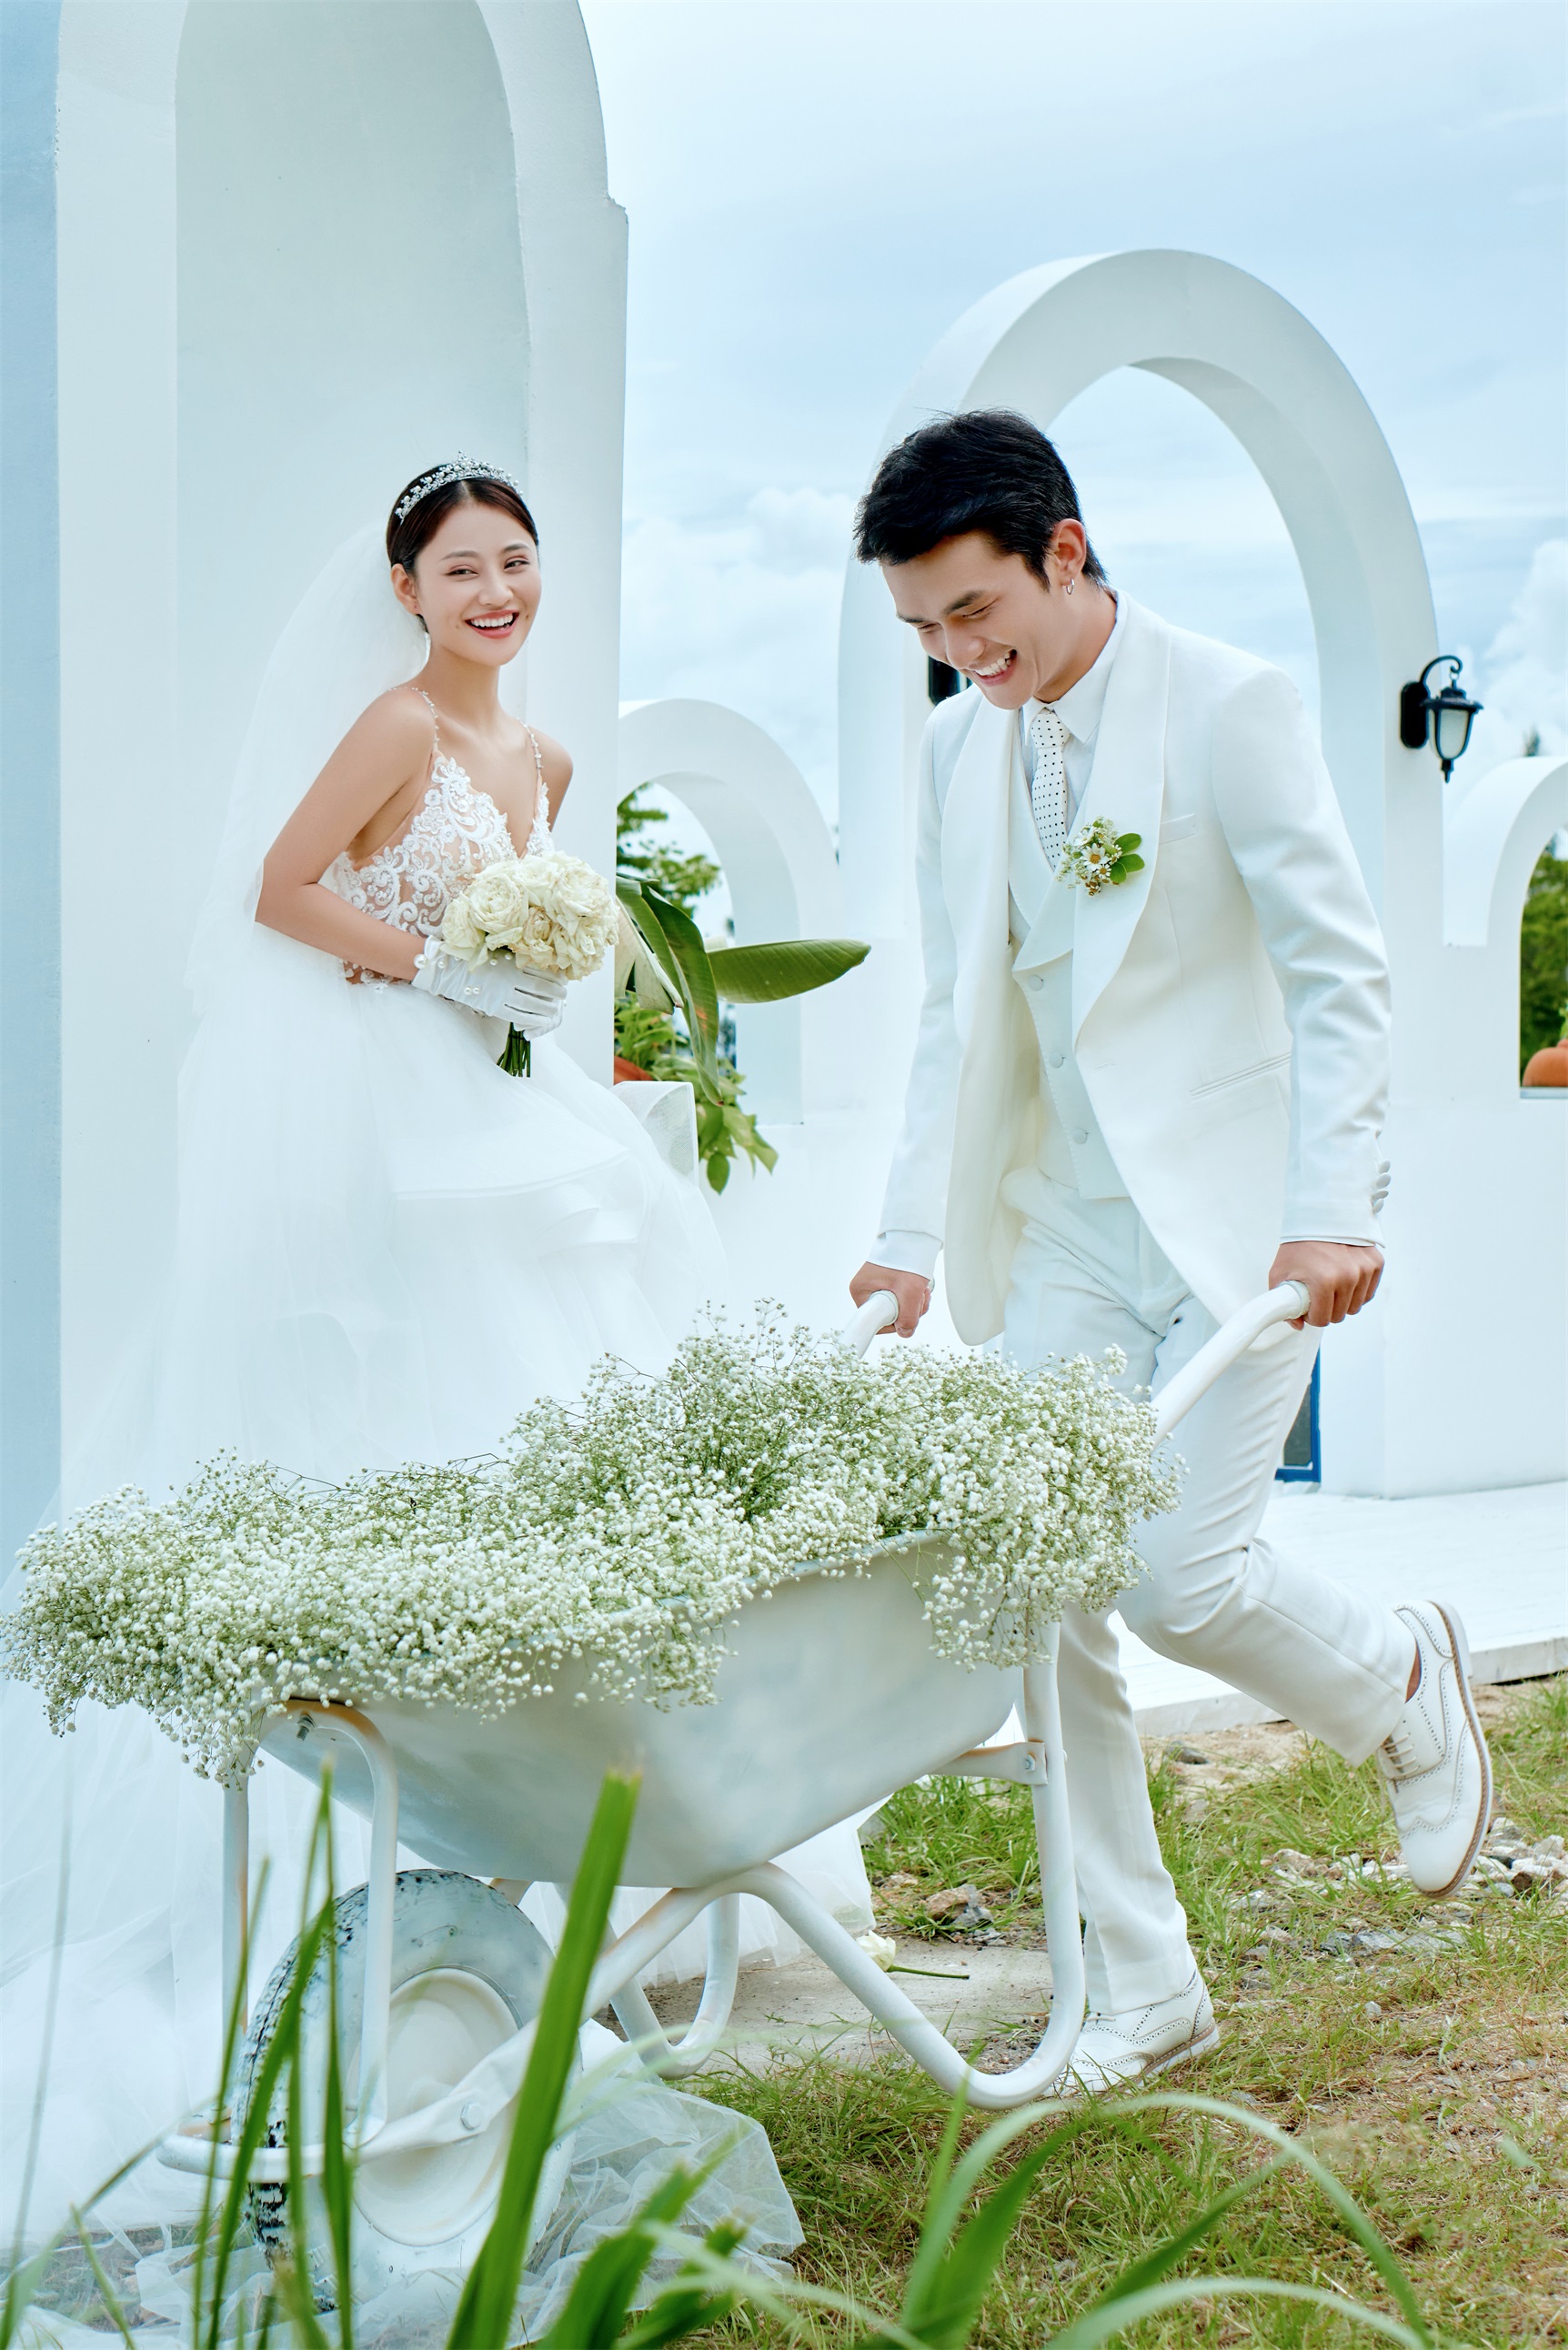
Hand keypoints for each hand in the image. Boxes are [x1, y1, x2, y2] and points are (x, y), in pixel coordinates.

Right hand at [412, 943, 566, 1034]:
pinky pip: (517, 1016)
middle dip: (555, 994)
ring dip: (546, 1008)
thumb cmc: (473, 958)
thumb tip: (537, 960)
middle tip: (564, 996)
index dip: (555, 979)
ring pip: (530, 1005)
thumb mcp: (496, 952)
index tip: (565, 981)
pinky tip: (539, 1021)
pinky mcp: (493, 1007)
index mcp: (510, 964)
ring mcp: (500, 995)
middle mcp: (508, 980)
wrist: (448, 970)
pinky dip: (531, 1020)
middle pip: (539, 990)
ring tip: (555, 1009)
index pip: (541, 973)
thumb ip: (515, 959)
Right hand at [850, 1262, 931, 1338]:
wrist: (915, 1236)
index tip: (908, 1313)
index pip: (875, 1322)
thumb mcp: (910, 1291)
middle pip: (889, 1316)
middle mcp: (865, 1290)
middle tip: (921, 1297)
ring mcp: (877, 1287)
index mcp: (860, 1291)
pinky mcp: (889, 1285)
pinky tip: (921, 1289)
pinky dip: (914, 1298)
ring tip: (923, 1290)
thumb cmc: (907, 1257)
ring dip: (915, 1305)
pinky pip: (902, 1301)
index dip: (895, 1323)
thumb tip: (906, 1332)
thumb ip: (908, 1317)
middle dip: (909, 1311)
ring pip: (898, 1310)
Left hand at [1269, 1240, 1382, 1328]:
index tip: (1307, 1305)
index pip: (1322, 1319)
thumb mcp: (1280, 1272)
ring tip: (1330, 1285)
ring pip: (1356, 1306)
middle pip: (1340, 1315)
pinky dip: (1357, 1291)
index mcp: (1324, 1281)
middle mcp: (1348, 1276)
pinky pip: (1368, 1293)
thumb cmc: (1298, 1243)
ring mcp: (1364, 1269)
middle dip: (1326, 1309)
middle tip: (1317, 1294)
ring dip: (1343, 1301)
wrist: (1320, 1214)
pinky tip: (1344, 1279)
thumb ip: (1283, 1303)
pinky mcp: (1376, 1263)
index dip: (1312, 1316)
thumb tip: (1298, 1325)